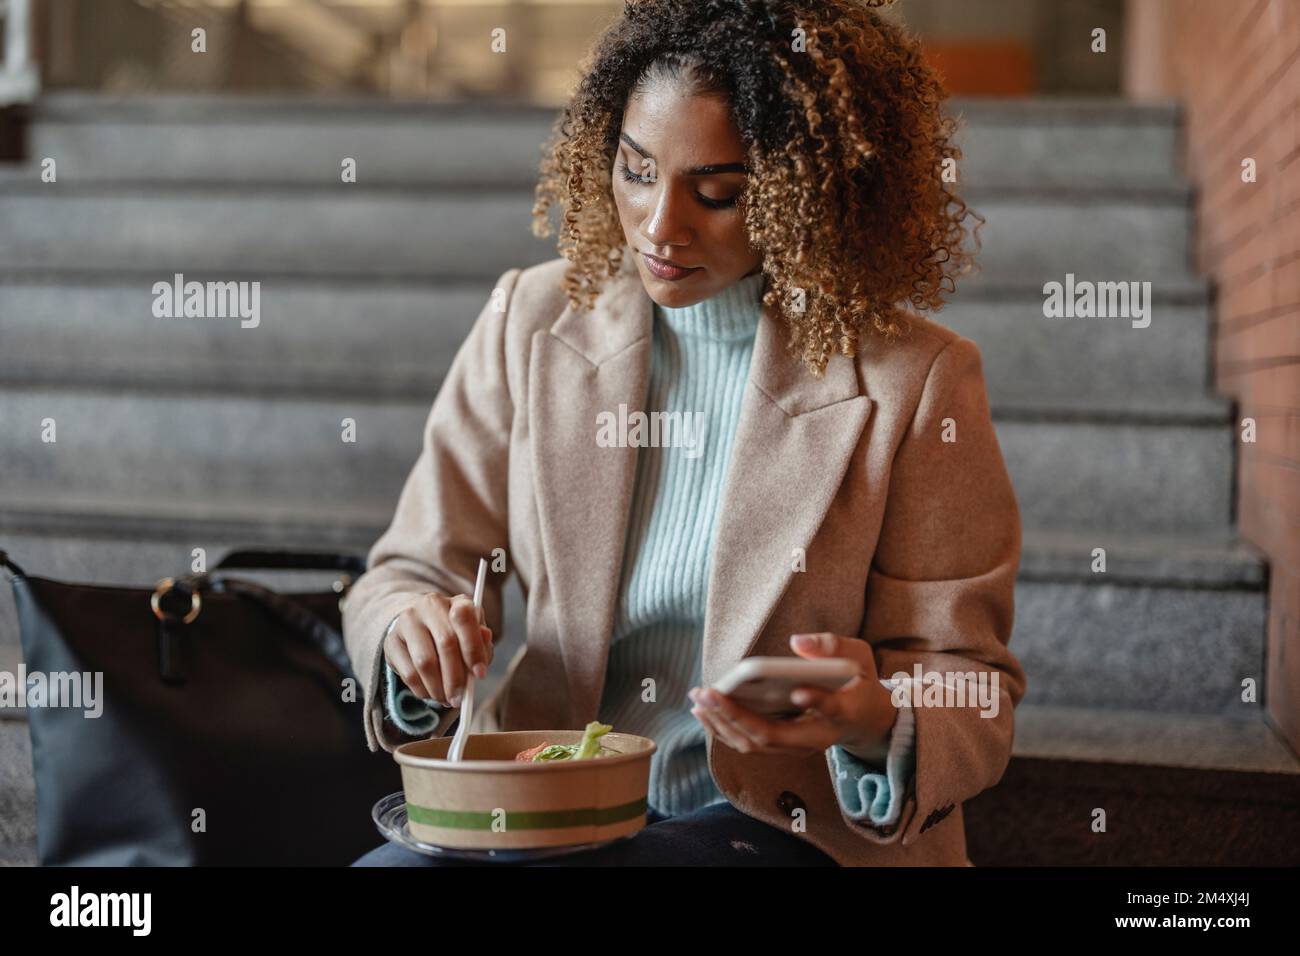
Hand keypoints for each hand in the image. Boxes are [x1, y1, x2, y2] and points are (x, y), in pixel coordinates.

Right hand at [383, 592, 493, 707]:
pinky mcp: (391, 641)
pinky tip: (430, 694)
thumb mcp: (474, 639)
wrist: (420, 627)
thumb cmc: (456, 636)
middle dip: (455, 677)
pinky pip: (408, 673)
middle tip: (460, 699)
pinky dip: (422, 690)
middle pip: (446, 643)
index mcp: (457, 602)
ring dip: (438, 688)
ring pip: (425, 661)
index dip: (474, 648)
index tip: (480, 674)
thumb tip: (482, 656)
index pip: (465, 617)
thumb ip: (482, 646)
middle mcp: (431, 605)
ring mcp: (408, 621)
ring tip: (446, 699)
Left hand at [689, 632, 896, 760]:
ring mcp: (797, 746)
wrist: (862, 720)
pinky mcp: (781, 746)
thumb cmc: (857, 682)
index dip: (816, 702)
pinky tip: (705, 710)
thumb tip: (797, 643)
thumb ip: (833, 646)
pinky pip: (748, 742)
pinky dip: (723, 728)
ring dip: (721, 723)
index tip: (798, 692)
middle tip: (707, 693)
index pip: (831, 709)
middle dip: (735, 716)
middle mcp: (816, 737)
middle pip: (773, 735)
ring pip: (755, 744)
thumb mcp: (858, 656)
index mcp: (844, 712)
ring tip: (698, 700)